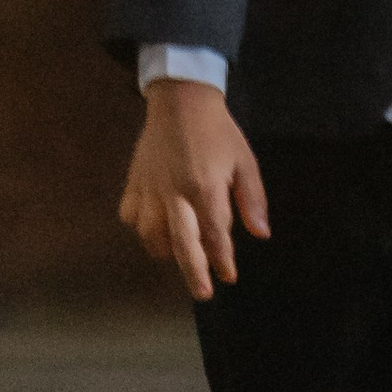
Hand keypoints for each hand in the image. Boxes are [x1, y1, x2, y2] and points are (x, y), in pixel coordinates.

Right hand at [119, 80, 269, 301]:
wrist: (181, 98)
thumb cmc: (218, 131)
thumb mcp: (245, 160)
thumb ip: (252, 199)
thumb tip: (260, 234)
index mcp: (205, 187)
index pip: (215, 235)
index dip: (222, 259)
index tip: (229, 276)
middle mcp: (175, 193)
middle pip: (182, 244)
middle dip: (194, 272)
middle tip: (203, 293)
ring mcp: (150, 188)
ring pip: (151, 234)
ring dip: (166, 251)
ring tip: (179, 256)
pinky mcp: (134, 181)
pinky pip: (131, 215)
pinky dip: (141, 227)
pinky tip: (154, 228)